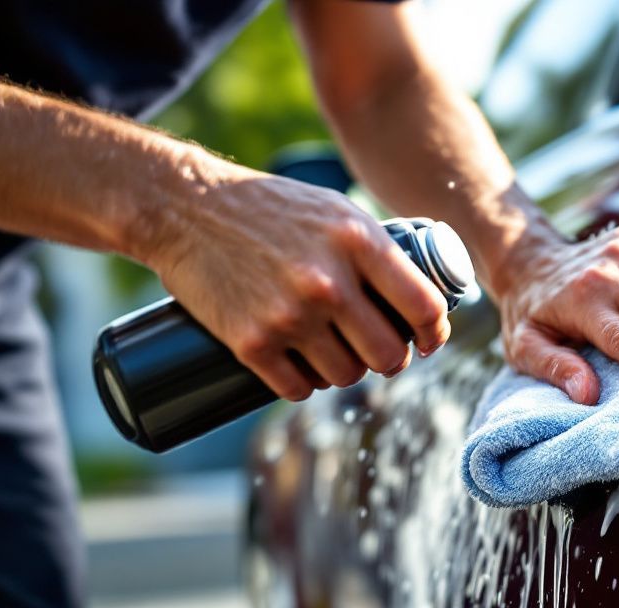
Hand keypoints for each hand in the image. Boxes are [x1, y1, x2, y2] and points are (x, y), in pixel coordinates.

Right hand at [136, 159, 450, 400]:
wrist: (184, 206)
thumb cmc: (270, 207)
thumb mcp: (336, 211)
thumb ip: (377, 250)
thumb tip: (420, 296)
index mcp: (358, 242)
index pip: (423, 306)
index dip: (434, 332)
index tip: (429, 340)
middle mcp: (329, 282)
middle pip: (389, 354)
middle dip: (391, 359)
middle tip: (382, 353)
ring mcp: (289, 316)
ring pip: (347, 377)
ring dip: (347, 372)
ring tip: (337, 354)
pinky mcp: (251, 343)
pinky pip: (299, 389)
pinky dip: (305, 384)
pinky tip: (302, 369)